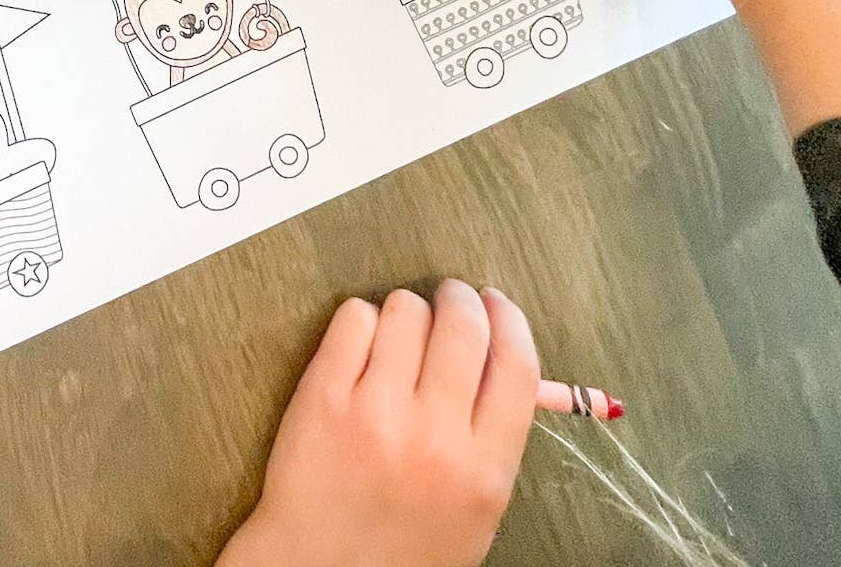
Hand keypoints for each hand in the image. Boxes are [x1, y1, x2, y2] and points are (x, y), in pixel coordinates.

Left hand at [221, 284, 538, 566]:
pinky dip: (362, 320)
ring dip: (407, 311)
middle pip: (464, 325)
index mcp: (484, 471)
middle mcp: (435, 437)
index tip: (497, 303)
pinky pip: (354, 316)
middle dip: (460, 299)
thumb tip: (502, 351)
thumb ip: (494, 437)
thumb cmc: (402, 542)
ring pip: (406, 310)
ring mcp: (376, 411)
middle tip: (451, 300)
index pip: (516, 365)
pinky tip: (362, 345)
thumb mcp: (475, 509)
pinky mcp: (324, 394)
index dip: (509, 319)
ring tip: (401, 335)